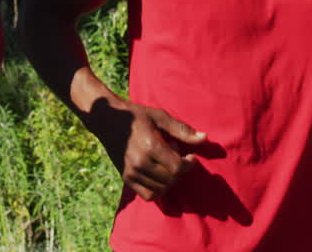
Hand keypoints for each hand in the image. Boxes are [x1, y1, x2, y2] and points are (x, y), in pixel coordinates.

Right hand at [90, 99, 205, 200]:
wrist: (107, 120)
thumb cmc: (136, 116)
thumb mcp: (160, 117)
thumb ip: (182, 130)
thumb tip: (204, 138)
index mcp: (150, 146)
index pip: (178, 167)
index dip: (189, 164)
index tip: (190, 156)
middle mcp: (140, 163)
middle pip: (171, 179)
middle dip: (180, 170)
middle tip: (176, 156)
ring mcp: (132, 172)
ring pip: (161, 189)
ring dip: (170, 180)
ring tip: (166, 164)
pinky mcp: (126, 178)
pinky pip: (148, 195)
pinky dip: (158, 190)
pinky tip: (159, 175)